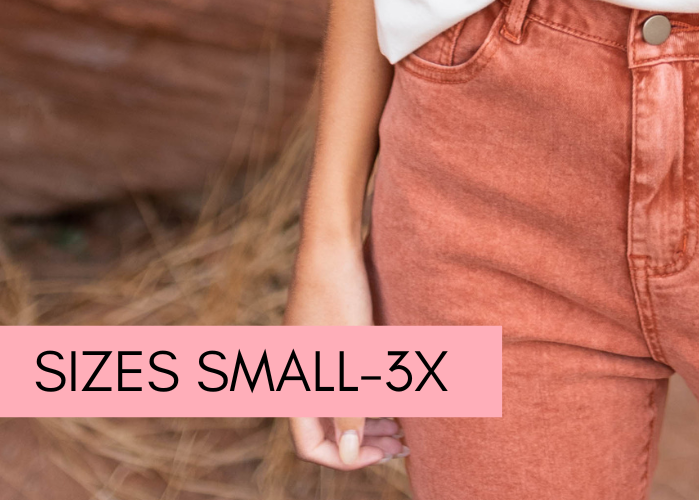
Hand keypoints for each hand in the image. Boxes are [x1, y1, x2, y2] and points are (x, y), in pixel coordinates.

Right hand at [283, 235, 406, 470]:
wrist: (331, 241)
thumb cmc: (339, 294)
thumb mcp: (351, 352)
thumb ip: (350, 405)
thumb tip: (350, 452)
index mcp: (296, 385)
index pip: (313, 446)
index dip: (349, 457)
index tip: (386, 449)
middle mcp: (299, 374)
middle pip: (327, 428)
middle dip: (364, 439)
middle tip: (402, 441)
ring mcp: (311, 354)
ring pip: (337, 401)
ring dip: (368, 415)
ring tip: (403, 420)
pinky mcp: (324, 336)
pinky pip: (342, 377)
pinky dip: (365, 388)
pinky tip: (392, 386)